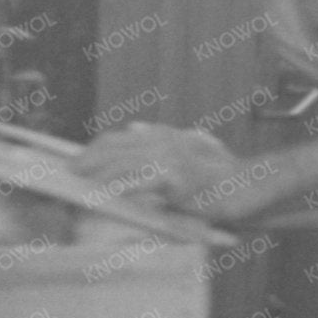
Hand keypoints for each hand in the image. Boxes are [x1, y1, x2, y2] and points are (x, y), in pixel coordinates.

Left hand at [78, 122, 257, 222]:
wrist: (250, 186)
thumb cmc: (221, 176)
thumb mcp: (191, 151)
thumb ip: (162, 142)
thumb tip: (136, 126)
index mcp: (163, 135)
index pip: (117, 138)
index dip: (93, 149)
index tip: (75, 160)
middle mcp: (164, 140)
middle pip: (114, 146)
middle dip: (87, 158)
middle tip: (67, 170)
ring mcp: (170, 156)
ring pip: (122, 162)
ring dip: (98, 172)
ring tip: (79, 180)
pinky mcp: (176, 175)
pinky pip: (141, 180)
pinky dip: (122, 185)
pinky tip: (107, 191)